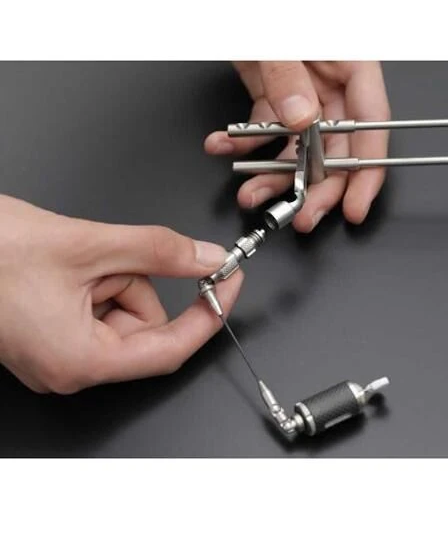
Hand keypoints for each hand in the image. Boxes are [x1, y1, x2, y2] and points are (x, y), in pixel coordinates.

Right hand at [0, 195, 241, 393]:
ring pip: (125, 311)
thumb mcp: (89, 244)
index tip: (230, 284)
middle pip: (145, 324)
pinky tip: (67, 265)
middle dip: (137, 281)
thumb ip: (158, 251)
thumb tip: (206, 257)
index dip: (209, 315)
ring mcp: (60, 352)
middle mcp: (69, 366)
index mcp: (79, 359)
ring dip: (114, 275)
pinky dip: (99, 279)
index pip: (170, 349)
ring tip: (73, 259)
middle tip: (104, 256)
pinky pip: (101, 307)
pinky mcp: (53, 333)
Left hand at [204, 61, 390, 231]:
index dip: (367, 171)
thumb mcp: (275, 31)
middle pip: (336, 147)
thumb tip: (302, 120)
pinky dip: (245, 146)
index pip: (372, 124)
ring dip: (274, 175)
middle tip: (301, 215)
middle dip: (317, 187)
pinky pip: (265, 130)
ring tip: (251, 192)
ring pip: (298, 147)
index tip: (354, 205)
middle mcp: (329, 81)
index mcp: (350, 61)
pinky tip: (224, 149)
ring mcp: (301, 90)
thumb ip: (288, 75)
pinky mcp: (272, 93)